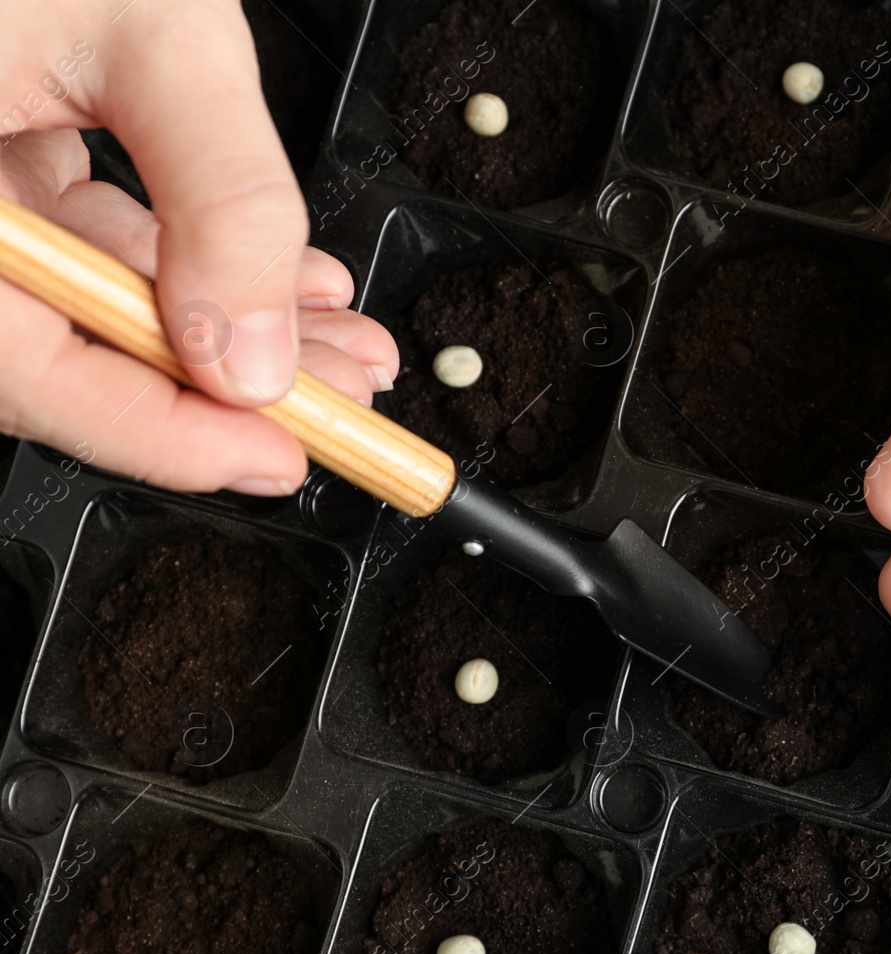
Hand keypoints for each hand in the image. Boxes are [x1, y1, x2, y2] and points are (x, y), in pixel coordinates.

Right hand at [0, 1, 397, 494]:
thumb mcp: (154, 30)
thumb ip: (221, 196)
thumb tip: (254, 352)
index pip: (25, 370)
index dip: (162, 435)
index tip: (280, 455)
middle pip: (59, 351)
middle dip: (220, 384)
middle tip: (340, 398)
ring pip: (79, 303)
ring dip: (217, 326)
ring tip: (335, 339)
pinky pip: (70, 241)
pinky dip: (176, 261)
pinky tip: (268, 276)